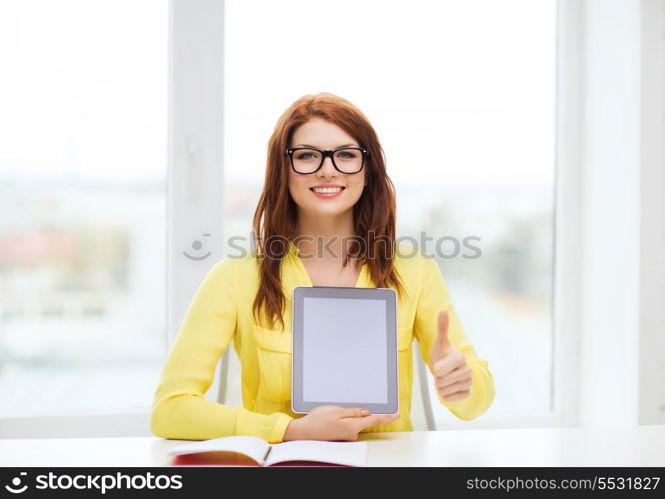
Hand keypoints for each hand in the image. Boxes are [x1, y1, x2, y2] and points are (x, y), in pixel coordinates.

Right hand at [282, 405, 399, 441]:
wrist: (304, 432)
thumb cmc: (318, 420)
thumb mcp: (337, 411)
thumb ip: (354, 412)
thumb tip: (367, 412)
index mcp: (353, 425)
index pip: (374, 420)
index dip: (387, 417)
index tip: (397, 415)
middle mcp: (352, 432)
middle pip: (364, 420)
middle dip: (360, 411)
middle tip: (344, 407)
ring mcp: (347, 435)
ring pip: (355, 421)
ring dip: (349, 415)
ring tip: (332, 412)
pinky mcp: (342, 434)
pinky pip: (348, 424)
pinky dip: (345, 419)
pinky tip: (333, 417)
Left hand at [429, 310, 471, 401]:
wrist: (449, 370)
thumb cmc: (443, 356)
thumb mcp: (440, 343)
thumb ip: (442, 328)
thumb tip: (443, 310)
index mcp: (460, 358)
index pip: (440, 370)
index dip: (436, 369)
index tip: (438, 366)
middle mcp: (467, 370)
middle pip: (442, 381)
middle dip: (437, 378)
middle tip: (441, 373)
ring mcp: (469, 383)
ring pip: (445, 390)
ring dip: (440, 387)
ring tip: (444, 379)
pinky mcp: (468, 394)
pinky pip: (450, 399)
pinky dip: (446, 396)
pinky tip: (449, 388)